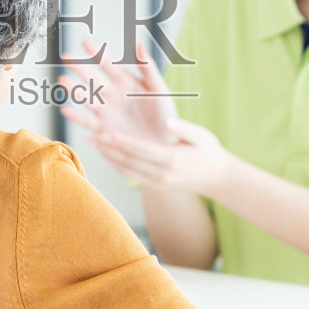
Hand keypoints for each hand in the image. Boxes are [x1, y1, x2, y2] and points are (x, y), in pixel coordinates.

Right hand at [58, 38, 178, 146]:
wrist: (164, 145)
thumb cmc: (165, 116)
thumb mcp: (159, 90)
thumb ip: (148, 68)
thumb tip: (140, 45)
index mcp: (125, 82)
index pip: (107, 64)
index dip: (96, 53)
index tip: (85, 42)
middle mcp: (112, 95)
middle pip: (92, 79)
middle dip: (79, 67)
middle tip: (67, 56)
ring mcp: (106, 112)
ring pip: (86, 99)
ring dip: (74, 90)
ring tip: (63, 81)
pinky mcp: (103, 130)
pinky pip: (87, 122)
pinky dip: (76, 117)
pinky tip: (67, 110)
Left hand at [94, 117, 233, 199]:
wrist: (217, 178)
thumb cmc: (210, 152)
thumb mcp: (203, 136)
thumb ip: (185, 129)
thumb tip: (169, 122)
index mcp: (172, 159)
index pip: (140, 149)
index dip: (120, 142)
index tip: (105, 132)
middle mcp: (162, 174)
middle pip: (128, 161)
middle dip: (108, 149)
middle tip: (91, 137)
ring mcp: (157, 182)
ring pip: (126, 170)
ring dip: (108, 158)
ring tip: (94, 144)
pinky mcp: (155, 186)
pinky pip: (131, 175)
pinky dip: (116, 165)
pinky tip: (107, 154)